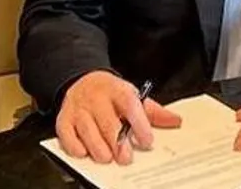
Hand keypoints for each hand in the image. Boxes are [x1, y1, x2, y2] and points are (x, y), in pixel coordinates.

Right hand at [55, 70, 181, 164]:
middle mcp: (97, 98)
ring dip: (97, 147)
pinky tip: (83, 152)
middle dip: (117, 142)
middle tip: (126, 158)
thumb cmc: (112, 94)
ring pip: (87, 130)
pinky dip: (74, 145)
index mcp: (118, 90)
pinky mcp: (64, 118)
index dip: (139, 124)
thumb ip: (154, 112)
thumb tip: (175, 121)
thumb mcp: (134, 96)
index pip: (130, 105)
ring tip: (107, 158)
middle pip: (107, 122)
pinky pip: (66, 133)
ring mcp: (79, 108)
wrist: (84, 81)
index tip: (146, 141)